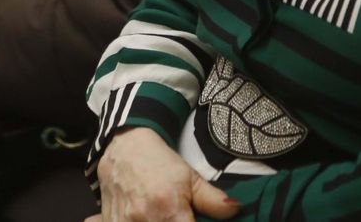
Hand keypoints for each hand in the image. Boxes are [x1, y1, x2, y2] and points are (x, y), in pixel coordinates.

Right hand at [96, 127, 239, 221]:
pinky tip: (143, 217)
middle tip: (178, 216)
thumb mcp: (190, 177)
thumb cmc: (159, 162)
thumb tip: (236, 210)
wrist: (124, 145)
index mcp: (169, 210)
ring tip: (161, 216)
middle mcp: (145, 219)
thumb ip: (213, 200)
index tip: (191, 221)